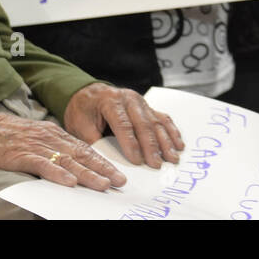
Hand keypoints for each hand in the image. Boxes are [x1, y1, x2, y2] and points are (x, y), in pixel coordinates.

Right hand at [0, 106, 122, 191]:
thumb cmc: (4, 134)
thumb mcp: (34, 137)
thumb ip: (52, 147)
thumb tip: (72, 164)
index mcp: (54, 133)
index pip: (84, 148)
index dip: (102, 161)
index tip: (117, 173)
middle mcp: (49, 137)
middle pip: (81, 154)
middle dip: (103, 168)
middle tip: (119, 181)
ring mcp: (35, 145)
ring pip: (67, 160)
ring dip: (87, 174)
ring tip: (103, 184)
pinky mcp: (20, 154)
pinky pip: (42, 164)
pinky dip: (57, 173)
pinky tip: (69, 182)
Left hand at [64, 82, 183, 168]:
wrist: (89, 94)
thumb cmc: (83, 111)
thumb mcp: (80, 126)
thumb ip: (94, 142)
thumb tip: (108, 162)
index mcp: (110, 101)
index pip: (123, 124)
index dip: (131, 144)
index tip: (137, 161)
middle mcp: (129, 99)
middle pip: (143, 124)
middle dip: (151, 146)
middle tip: (157, 164)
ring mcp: (141, 101)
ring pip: (156, 122)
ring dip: (166, 141)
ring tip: (172, 158)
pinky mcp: (148, 107)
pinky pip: (163, 118)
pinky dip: (172, 132)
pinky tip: (178, 144)